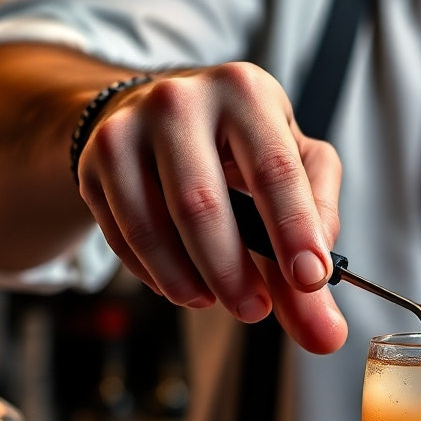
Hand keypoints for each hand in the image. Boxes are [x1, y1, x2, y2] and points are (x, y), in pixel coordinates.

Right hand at [78, 62, 346, 352]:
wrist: (162, 118)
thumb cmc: (243, 149)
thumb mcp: (296, 175)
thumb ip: (318, 247)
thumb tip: (325, 329)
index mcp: (246, 92)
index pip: (275, 170)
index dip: (294, 230)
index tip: (310, 280)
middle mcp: (182, 99)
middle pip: (201, 204)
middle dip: (232, 273)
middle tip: (255, 311)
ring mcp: (128, 127)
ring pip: (153, 227)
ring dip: (189, 282)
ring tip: (216, 300)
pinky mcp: (94, 161)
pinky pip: (123, 237)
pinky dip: (157, 275)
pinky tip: (183, 281)